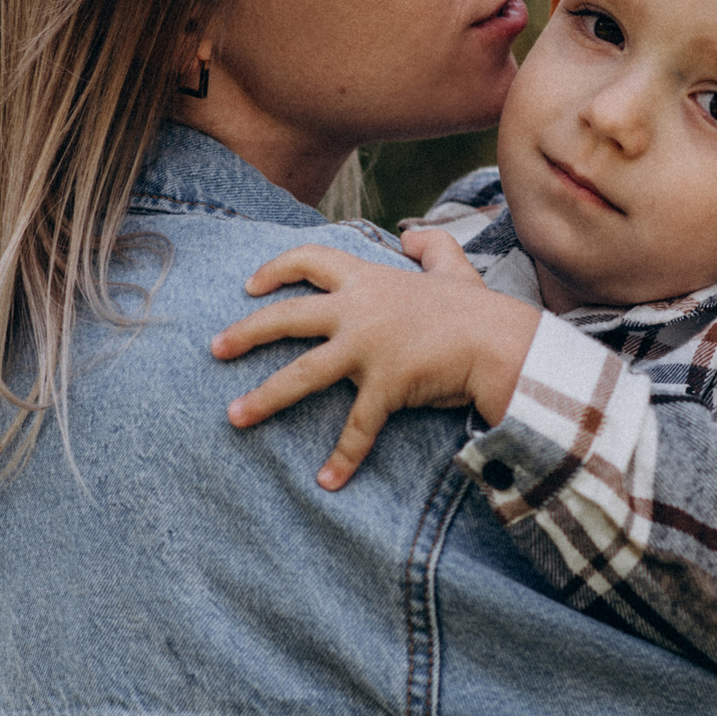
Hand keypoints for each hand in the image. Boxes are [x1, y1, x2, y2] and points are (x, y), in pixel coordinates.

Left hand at [211, 230, 541, 489]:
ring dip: (264, 397)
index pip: (310, 261)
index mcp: (369, 279)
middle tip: (215, 348)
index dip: (276, 269)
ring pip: (302, 375)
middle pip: (286, 316)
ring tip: (234, 416)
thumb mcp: (454, 268)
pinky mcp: (385, 386)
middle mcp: (359, 310)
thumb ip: (431, 246)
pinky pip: (357, 427)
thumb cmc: (477, 309)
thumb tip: (413, 234)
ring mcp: (368, 349)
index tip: (249, 284)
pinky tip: (326, 482)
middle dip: (245, 333)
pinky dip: (343, 457)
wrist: (501, 342)